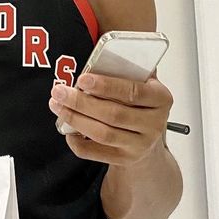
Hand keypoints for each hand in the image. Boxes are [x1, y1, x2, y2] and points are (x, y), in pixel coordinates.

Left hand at [48, 73, 172, 166]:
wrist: (149, 136)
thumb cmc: (140, 102)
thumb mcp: (142, 82)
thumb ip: (126, 70)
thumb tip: (95, 59)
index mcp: (161, 98)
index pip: (133, 92)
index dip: (106, 86)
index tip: (82, 79)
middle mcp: (154, 124)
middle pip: (113, 114)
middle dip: (81, 102)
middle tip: (59, 91)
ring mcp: (141, 145)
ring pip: (103, 133)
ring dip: (75, 119)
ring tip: (57, 106)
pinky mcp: (126, 159)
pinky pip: (96, 153)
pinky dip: (78, 142)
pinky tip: (67, 129)